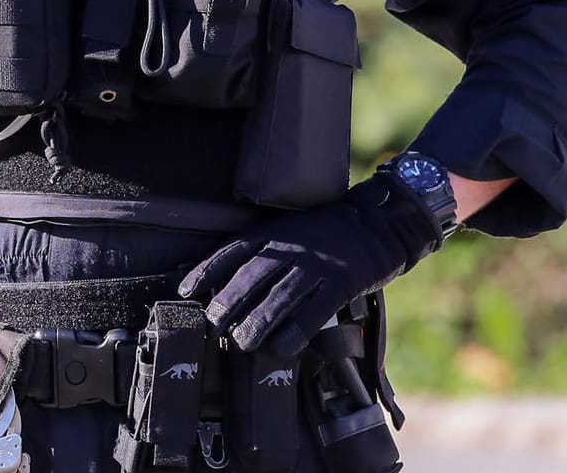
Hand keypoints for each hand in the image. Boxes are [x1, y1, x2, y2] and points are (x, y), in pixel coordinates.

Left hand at [178, 176, 443, 359]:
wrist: (380, 220)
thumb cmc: (329, 229)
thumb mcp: (291, 227)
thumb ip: (262, 247)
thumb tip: (220, 274)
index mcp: (276, 231)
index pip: (233, 251)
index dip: (206, 271)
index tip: (186, 291)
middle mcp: (292, 246)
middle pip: (252, 276)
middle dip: (228, 303)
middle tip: (213, 326)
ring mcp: (317, 265)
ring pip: (280, 297)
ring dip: (258, 322)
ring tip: (242, 342)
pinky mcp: (340, 282)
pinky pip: (315, 311)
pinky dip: (296, 331)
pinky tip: (282, 347)